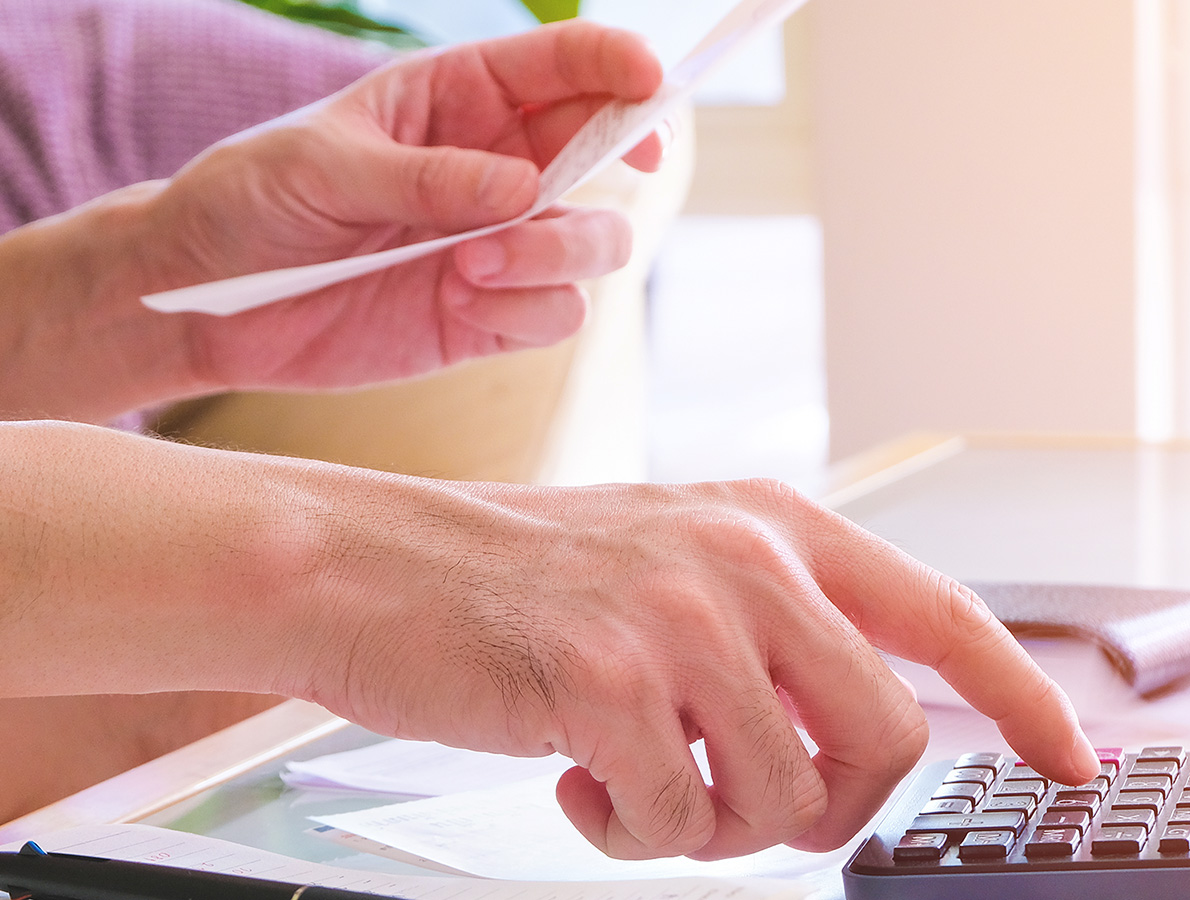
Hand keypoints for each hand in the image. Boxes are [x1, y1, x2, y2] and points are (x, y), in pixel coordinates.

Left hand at [143, 21, 664, 393]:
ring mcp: (499, 247)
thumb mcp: (322, 167)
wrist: (211, 302)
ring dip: (557, 252)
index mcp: (457, 100)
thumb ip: (426, 176)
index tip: (649, 81)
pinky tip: (460, 300)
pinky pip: (556, 314)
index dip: (617, 65)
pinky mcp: (488, 317)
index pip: (561, 68)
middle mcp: (495, 170)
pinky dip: (528, 310)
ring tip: (470, 265)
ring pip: (597, 241)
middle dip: (612, 165)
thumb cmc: (253, 201)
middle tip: (550, 193)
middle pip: (604, 152)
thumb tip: (524, 190)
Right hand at [289, 475, 1099, 860]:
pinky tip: (572, 773)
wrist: (374, 564)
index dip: (1020, 695)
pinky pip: (675, 823)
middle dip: (828, 806)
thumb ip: (773, 624)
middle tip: (743, 801)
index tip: (1063, 759)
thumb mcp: (673, 564)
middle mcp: (740, 557)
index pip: (937, 614)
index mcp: (769, 524)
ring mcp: (675, 613)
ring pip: (782, 798)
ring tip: (635, 776)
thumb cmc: (519, 577)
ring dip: (712, 821)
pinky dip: (628, 828)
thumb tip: (856, 730)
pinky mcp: (603, 677)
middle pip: (881, 739)